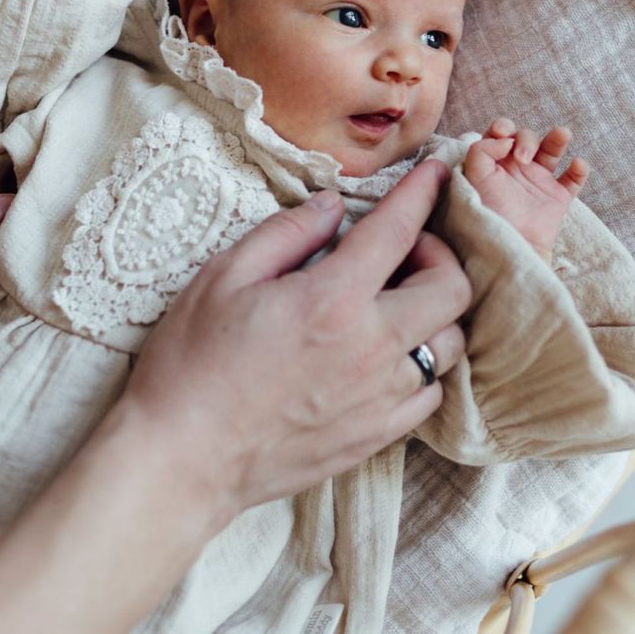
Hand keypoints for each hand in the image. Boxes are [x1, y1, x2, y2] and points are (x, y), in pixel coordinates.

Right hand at [118, 160, 469, 515]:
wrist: (181, 460)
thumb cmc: (191, 366)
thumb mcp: (223, 278)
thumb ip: (286, 234)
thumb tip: (331, 207)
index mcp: (332, 300)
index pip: (399, 230)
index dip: (423, 192)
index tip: (435, 174)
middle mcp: (371, 348)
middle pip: (452, 288)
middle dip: (439, 255)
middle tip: (403, 252)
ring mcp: (379, 398)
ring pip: (452, 344)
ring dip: (436, 313)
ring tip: (400, 303)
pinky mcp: (375, 436)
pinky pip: (432, 395)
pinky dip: (426, 366)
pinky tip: (393, 356)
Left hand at [463, 117, 589, 259]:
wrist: (510, 242)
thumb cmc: (489, 210)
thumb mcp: (474, 177)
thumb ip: (482, 150)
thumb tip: (507, 139)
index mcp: (495, 161)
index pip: (501, 133)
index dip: (503, 127)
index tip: (503, 134)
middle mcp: (517, 167)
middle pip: (527, 137)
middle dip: (526, 140)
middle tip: (523, 158)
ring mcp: (539, 180)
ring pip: (553, 150)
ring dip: (558, 138)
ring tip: (562, 134)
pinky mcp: (558, 196)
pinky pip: (574, 178)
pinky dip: (579, 169)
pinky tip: (577, 164)